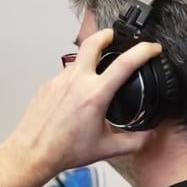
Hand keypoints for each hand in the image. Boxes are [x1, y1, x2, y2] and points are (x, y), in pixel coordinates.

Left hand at [0, 28, 160, 175]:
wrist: (33, 152)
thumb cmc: (63, 150)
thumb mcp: (106, 149)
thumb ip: (134, 142)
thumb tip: (148, 135)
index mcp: (95, 95)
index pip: (125, 63)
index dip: (144, 50)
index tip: (152, 48)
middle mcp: (77, 82)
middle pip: (94, 42)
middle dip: (109, 34)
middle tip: (117, 36)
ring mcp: (60, 80)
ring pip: (79, 59)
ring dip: (92, 58)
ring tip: (99, 70)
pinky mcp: (48, 85)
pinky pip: (66, 74)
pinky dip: (77, 77)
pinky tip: (79, 92)